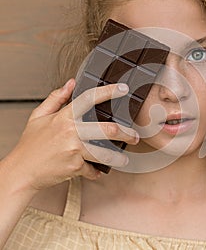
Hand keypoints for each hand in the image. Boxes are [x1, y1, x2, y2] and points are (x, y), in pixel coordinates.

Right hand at [3, 78, 137, 191]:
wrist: (22, 171)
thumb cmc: (31, 144)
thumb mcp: (38, 116)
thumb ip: (56, 98)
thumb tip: (71, 83)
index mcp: (64, 117)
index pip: (89, 99)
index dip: (108, 92)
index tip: (123, 88)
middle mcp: (72, 132)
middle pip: (108, 129)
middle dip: (126, 133)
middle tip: (134, 136)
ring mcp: (75, 150)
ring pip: (106, 152)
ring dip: (118, 157)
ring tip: (123, 158)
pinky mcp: (75, 167)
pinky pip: (93, 169)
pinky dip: (96, 171)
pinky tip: (98, 171)